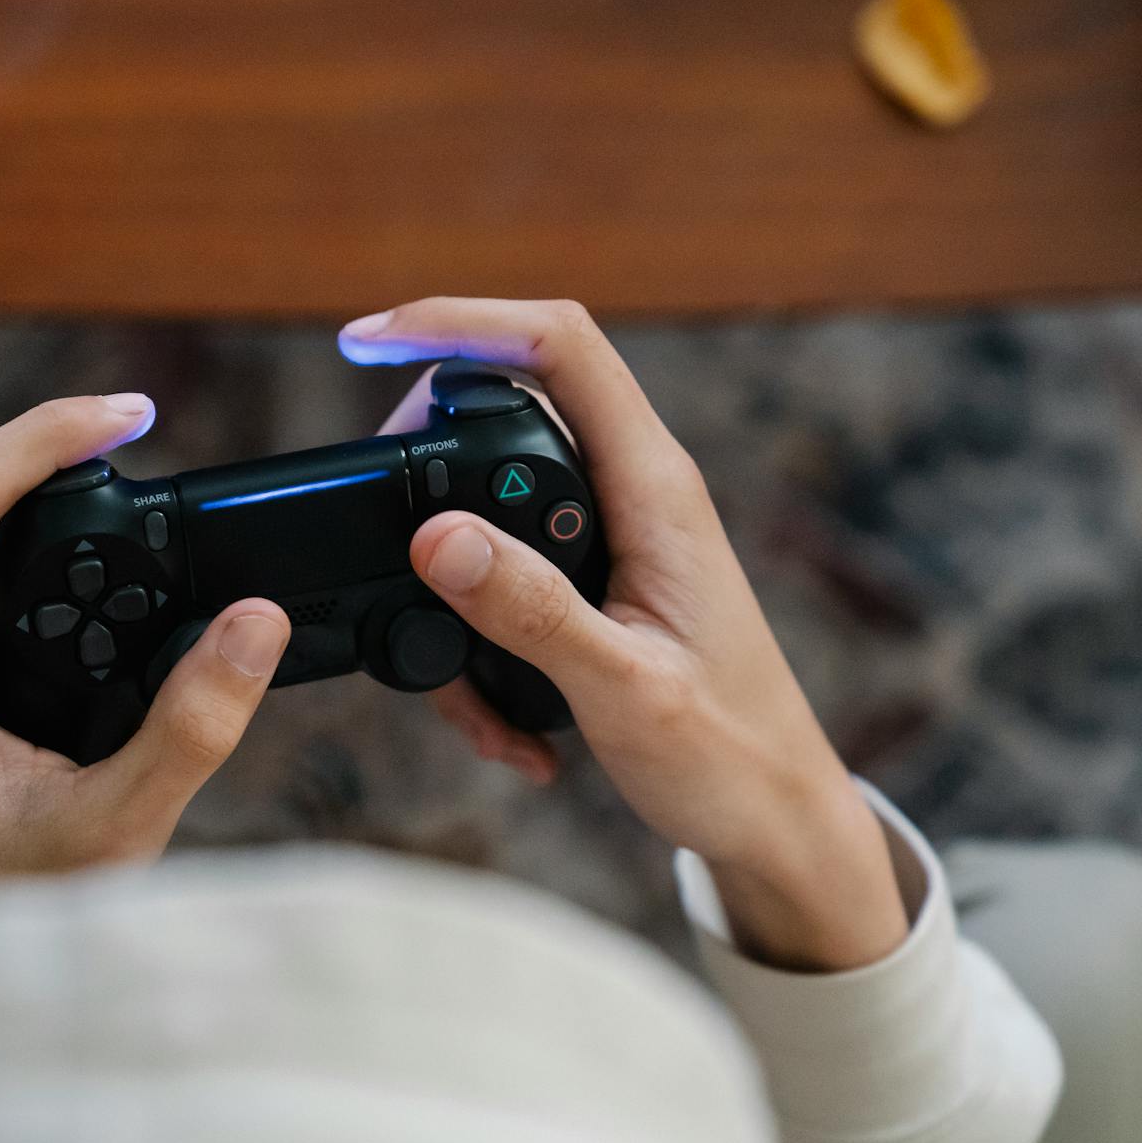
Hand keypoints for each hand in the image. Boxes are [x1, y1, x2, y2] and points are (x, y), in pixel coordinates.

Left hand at [0, 393, 290, 947]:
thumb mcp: (113, 828)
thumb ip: (193, 726)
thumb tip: (259, 623)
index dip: (40, 435)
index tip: (125, 416)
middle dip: (66, 486)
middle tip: (160, 494)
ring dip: (53, 538)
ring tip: (140, 560)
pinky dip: (34, 579)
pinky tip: (94, 611)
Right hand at [346, 299, 905, 970]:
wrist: (776, 821)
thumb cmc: (730, 755)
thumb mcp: (623, 689)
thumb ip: (531, 610)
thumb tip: (436, 537)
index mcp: (655, 489)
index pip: (557, 347)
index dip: (459, 321)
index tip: (365, 343)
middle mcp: (634, 493)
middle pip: (505, 409)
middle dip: (425, 471)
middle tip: (384, 540)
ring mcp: (613, 536)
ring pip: (491, 508)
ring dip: (450, 594)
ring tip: (463, 691)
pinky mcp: (594, 582)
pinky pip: (505, 576)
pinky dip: (477, 646)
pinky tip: (504, 723)